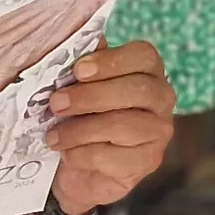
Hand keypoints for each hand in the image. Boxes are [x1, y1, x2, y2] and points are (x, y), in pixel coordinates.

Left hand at [40, 41, 176, 214]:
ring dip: (80, 130)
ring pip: (123, 125)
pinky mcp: (147, 162)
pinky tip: (67, 153)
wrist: (80, 168)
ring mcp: (158, 132)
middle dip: (90, 96)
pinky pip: (114, 157)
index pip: (143, 56)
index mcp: (148, 70)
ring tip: (53, 135)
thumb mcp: (77, 88)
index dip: (111, 61)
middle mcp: (161, 98)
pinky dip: (83, 155)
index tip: (78, 70)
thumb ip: (80, 68)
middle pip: (137, 89)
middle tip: (56, 103)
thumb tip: (69, 46)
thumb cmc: (81, 117)